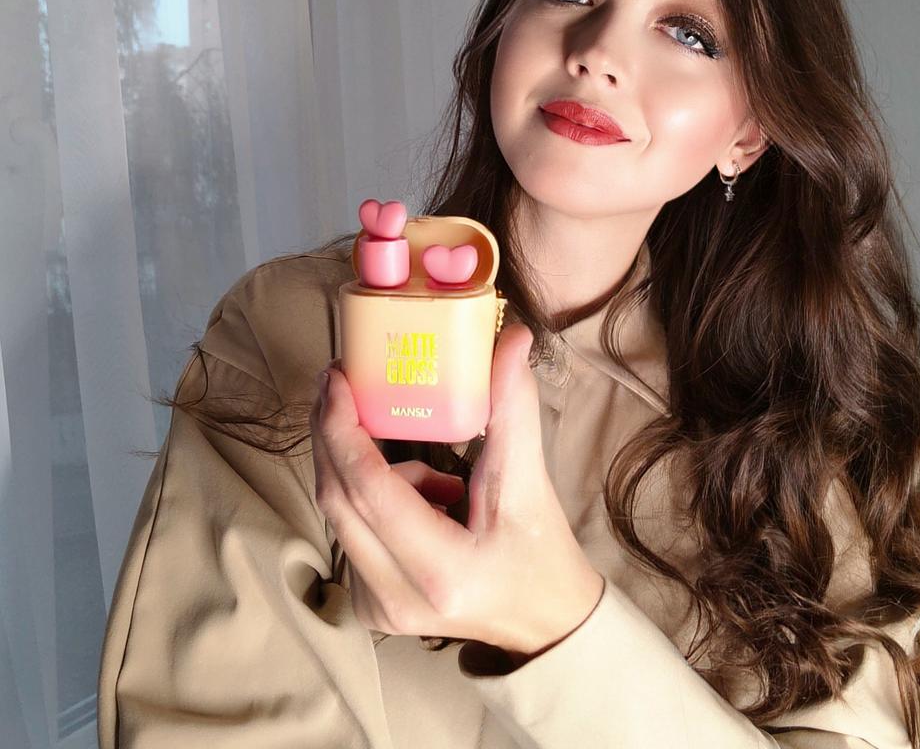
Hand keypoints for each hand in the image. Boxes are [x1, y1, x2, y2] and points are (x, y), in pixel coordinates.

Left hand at [309, 322, 604, 658]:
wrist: (544, 622)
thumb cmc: (541, 553)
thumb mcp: (529, 481)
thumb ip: (513, 408)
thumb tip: (512, 339)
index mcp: (440, 568)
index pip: (368, 490)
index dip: (343, 428)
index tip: (339, 379)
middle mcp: (396, 596)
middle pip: (337, 499)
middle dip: (332, 433)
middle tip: (342, 383)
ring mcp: (378, 607)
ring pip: (341, 513)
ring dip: (369, 472)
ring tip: (437, 478)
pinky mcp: (371, 606)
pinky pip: (351, 532)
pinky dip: (376, 501)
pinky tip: (428, 506)